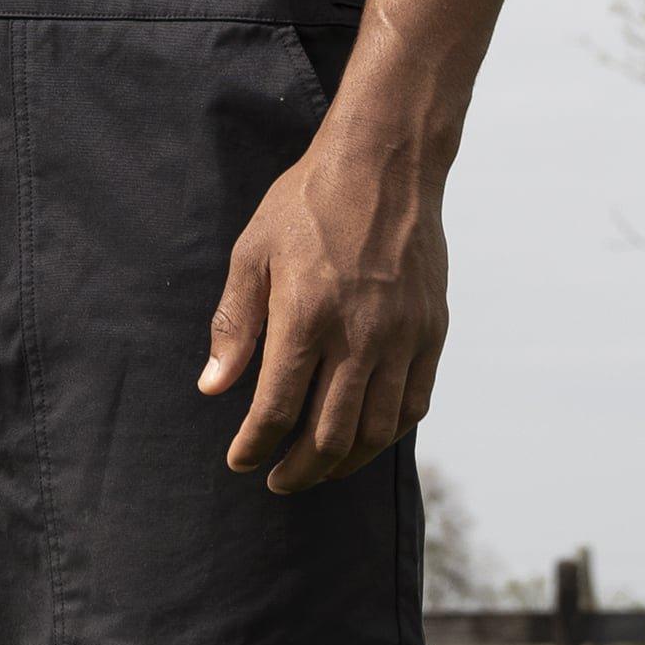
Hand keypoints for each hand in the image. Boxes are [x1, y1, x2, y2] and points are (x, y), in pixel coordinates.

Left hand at [199, 114, 447, 493]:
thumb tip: (213, 389)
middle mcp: (358, 336)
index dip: (254, 448)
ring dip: (342, 463)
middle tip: (278, 480)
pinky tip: (364, 438)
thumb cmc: (308, 204)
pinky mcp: (431, 332)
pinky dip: (386, 434)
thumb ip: (234, 325)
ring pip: (375, 431)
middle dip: (298, 470)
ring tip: (319, 469)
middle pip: (328, 436)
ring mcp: (401, 338)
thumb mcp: (253, 253)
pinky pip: (413, 404)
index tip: (240, 461)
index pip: (276, 411)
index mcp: (305, 317)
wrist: (385, 164)